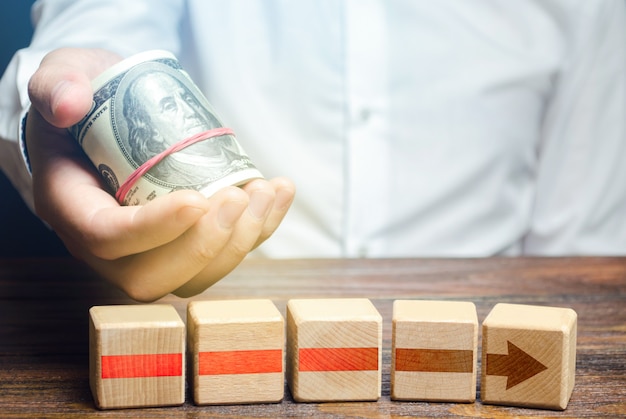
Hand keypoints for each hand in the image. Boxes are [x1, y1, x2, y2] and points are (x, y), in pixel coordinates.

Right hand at [25, 48, 294, 300]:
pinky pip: (221, 256)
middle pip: (151, 276)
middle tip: (237, 198)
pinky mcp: (184, 242)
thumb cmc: (87, 99)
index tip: (197, 198)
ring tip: (264, 191)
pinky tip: (279, 193)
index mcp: (71, 207)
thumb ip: (56, 85)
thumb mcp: (62, 76)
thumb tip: (69, 105)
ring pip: (193, 276)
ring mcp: (147, 250)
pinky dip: (259, 231)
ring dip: (239, 242)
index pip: (106, 238)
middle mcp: (106, 244)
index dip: (153, 229)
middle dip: (204, 245)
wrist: (110, 114)